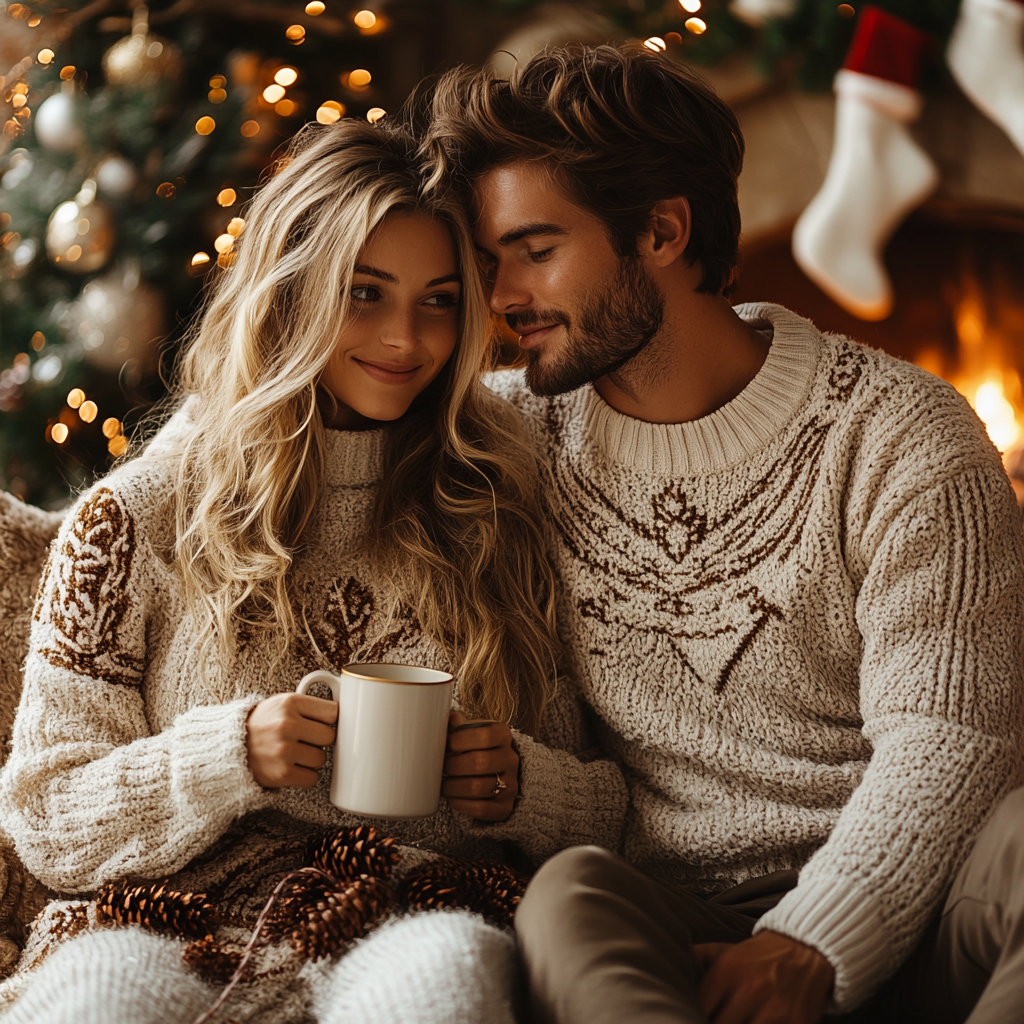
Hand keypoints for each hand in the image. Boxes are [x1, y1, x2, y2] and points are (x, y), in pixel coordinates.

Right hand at [245, 693, 337, 787]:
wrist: (229, 747)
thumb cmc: (262, 724)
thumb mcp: (282, 703)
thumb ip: (310, 705)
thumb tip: (346, 709)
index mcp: (290, 702)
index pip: (333, 712)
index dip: (328, 720)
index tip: (322, 723)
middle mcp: (287, 725)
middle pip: (330, 736)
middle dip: (320, 740)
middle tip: (306, 740)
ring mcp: (284, 750)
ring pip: (322, 759)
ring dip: (312, 759)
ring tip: (294, 753)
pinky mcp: (282, 774)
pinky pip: (312, 778)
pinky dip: (305, 776)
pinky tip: (292, 767)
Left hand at [442, 710, 518, 821]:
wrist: (498, 776)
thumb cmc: (478, 750)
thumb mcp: (473, 733)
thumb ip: (460, 725)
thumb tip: (450, 717)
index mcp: (503, 736)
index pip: (484, 736)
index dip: (459, 740)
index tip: (445, 745)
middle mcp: (511, 759)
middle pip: (479, 762)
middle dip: (453, 765)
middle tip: (441, 767)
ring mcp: (511, 785)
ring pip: (477, 787)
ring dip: (453, 786)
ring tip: (443, 783)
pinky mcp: (505, 808)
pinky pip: (480, 808)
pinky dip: (460, 803)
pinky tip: (452, 797)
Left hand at [694, 930, 833, 1023]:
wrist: (806, 949)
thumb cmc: (759, 955)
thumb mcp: (725, 951)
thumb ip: (697, 959)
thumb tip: (670, 962)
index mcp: (728, 971)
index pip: (699, 1007)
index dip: (692, 1016)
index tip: (691, 1016)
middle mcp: (750, 990)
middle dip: (711, 1023)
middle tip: (710, 1020)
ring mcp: (775, 1010)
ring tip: (734, 1020)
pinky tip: (754, 1023)